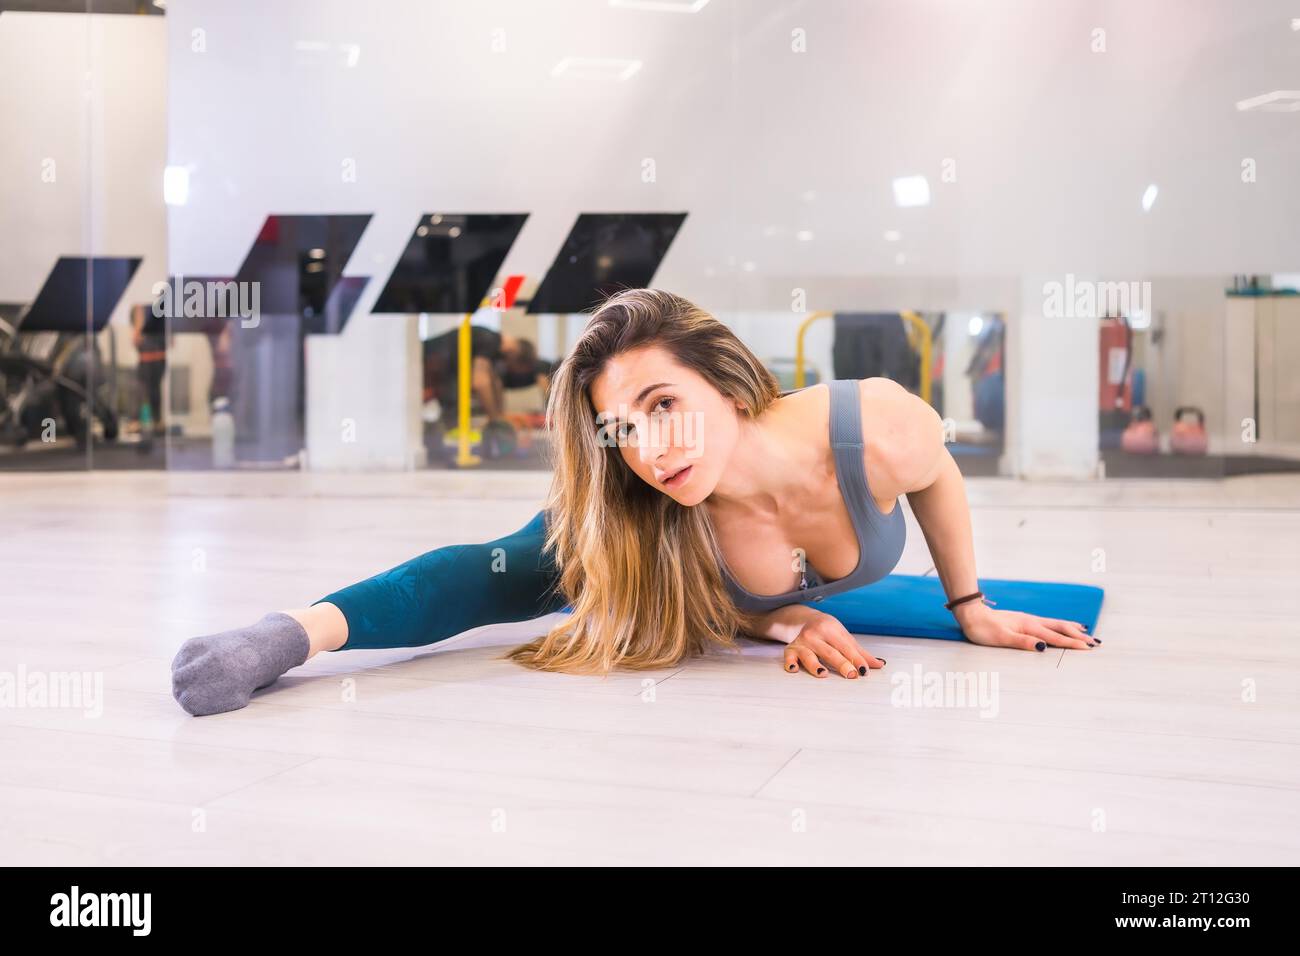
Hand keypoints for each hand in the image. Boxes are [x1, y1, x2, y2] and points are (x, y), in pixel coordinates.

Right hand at [779, 607, 885, 678]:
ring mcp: (802, 643)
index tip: (864, 670)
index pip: (846, 647)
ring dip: (815, 665)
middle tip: (852, 675)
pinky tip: (793, 669)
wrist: (804, 619)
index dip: (856, 659)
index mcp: (830, 629)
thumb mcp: (843, 637)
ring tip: (823, 674)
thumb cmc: (827, 630)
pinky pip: (789, 657)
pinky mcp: (790, 650)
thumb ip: (860, 653)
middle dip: (841, 663)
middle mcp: (815, 635)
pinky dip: (790, 663)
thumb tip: (879, 665)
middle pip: (830, 652)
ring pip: (809, 655)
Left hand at [954, 603, 1095, 651]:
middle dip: (1078, 635)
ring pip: (1056, 624)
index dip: (1072, 643)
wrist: (971, 615)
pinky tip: (1062, 627)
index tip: (1088, 648)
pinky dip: (1061, 626)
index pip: (1055, 637)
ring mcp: (1029, 620)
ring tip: (1086, 632)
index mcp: (1028, 626)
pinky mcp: (1024, 620)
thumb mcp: (1001, 638)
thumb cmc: (983, 629)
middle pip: (1060, 628)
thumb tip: (1043, 647)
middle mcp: (1032, 621)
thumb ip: (1022, 642)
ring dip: (1072, 629)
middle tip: (1095, 642)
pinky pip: (1048, 623)